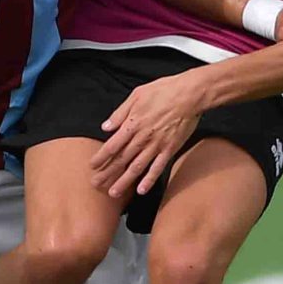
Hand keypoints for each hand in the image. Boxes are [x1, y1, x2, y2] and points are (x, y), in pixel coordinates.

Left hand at [88, 73, 208, 198]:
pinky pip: (158, 168)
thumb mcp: (137, 95)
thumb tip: (106, 127)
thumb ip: (120, 113)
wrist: (190, 95)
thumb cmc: (163, 91)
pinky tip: (141, 190)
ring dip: (124, 181)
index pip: (112, 145)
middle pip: (121, 159)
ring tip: (113, 193)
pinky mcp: (170, 149)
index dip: (101, 157)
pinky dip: (149, 180)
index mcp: (132, 124)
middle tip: (96, 184)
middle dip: (107, 173)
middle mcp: (142, 138)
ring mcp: (156, 145)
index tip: (92, 166)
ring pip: (136, 167)